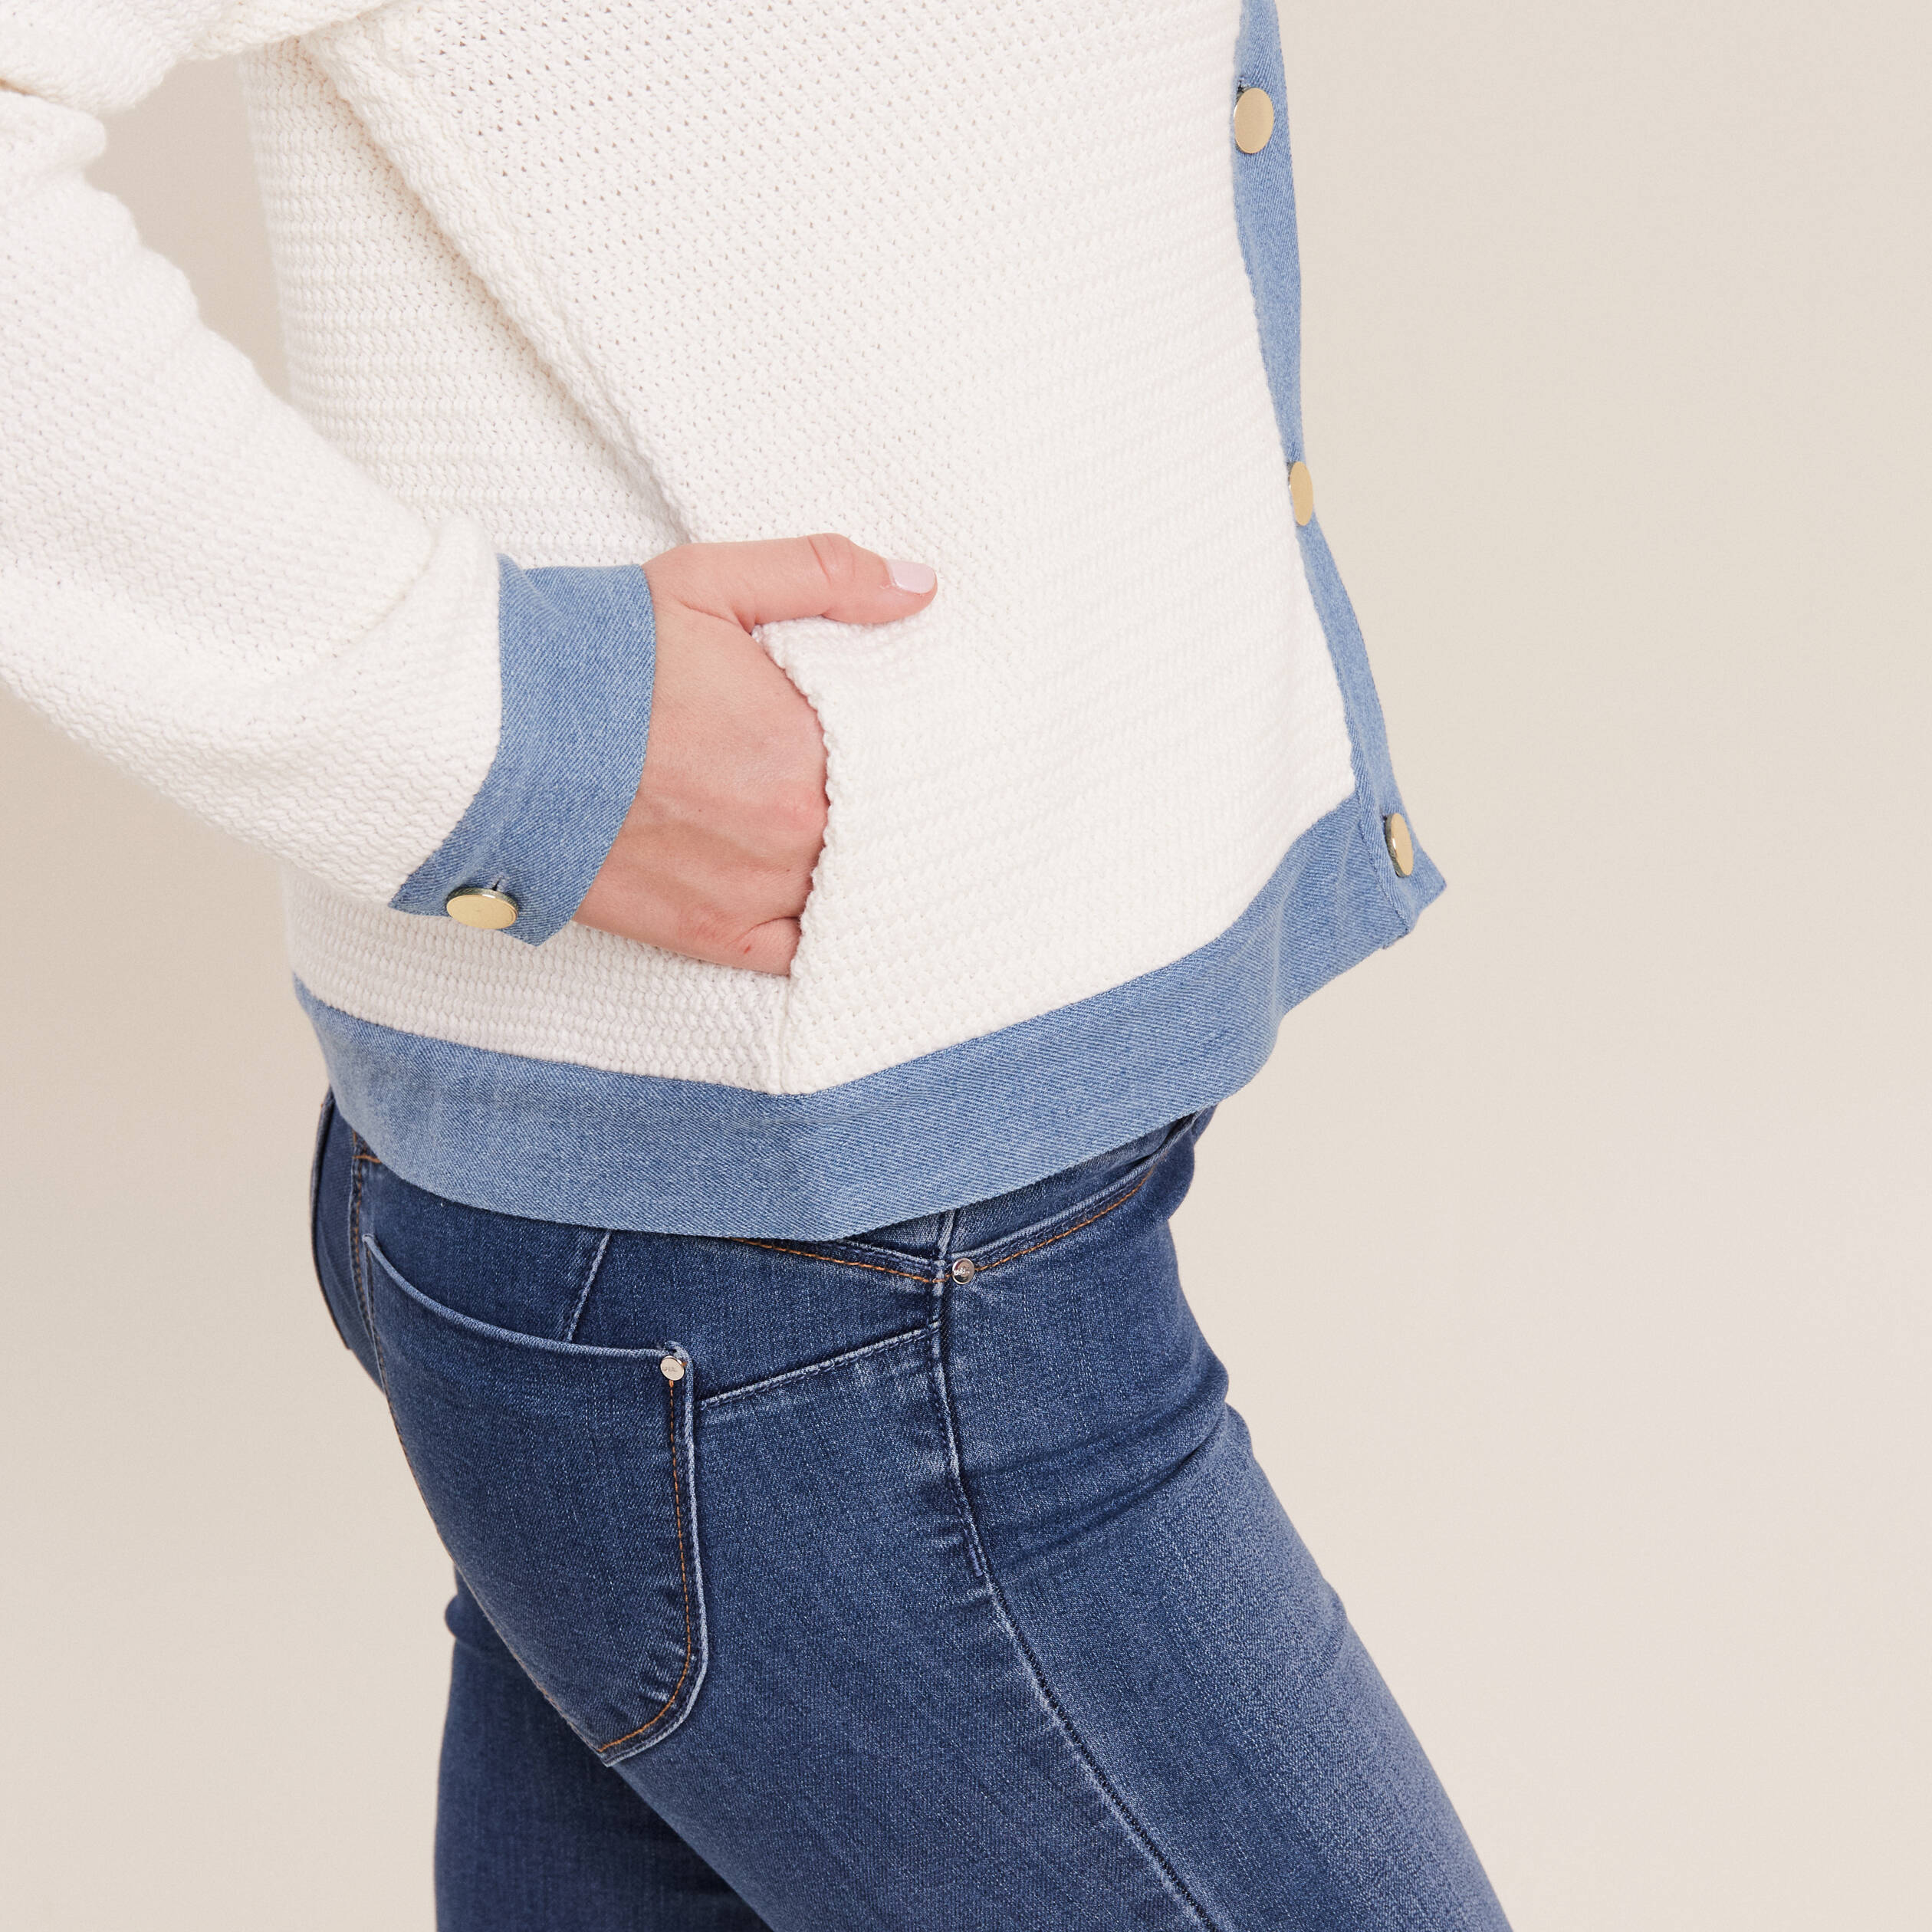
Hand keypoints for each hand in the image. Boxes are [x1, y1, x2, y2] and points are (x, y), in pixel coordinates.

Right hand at [574, 535, 936, 972]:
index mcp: (807, 749)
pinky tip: (817, 899)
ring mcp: (755, 893)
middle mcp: (793, 834)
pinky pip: (798, 951)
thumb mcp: (714, 583)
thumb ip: (826, 577)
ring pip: (846, 891)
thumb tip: (919, 587)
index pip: (902, 759)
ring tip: (847, 834)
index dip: (901, 747)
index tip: (894, 735)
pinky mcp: (712, 936)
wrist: (492, 735)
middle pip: (876, 829)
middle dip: (879, 805)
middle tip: (880, 784)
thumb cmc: (601, 657)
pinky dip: (813, 928)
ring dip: (852, 865)